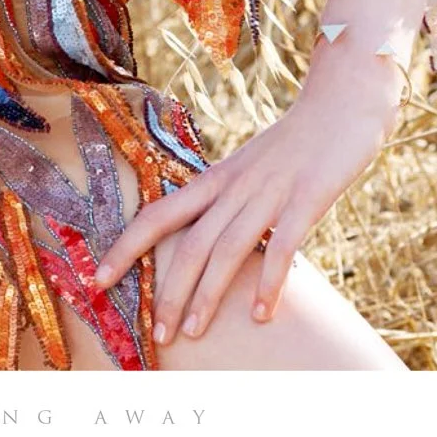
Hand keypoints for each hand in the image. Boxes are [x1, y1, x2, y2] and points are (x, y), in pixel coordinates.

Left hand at [89, 53, 404, 342]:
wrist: (340, 102)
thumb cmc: (295, 144)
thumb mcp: (251, 171)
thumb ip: (231, 204)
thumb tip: (212, 245)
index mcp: (215, 179)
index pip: (157, 215)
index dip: (124, 248)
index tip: (96, 279)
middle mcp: (234, 186)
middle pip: (189, 243)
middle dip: (169, 290)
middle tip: (157, 334)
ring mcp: (269, 192)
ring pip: (227, 248)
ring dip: (207, 294)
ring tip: (192, 333)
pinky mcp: (306, 199)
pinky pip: (283, 246)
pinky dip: (269, 282)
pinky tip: (260, 315)